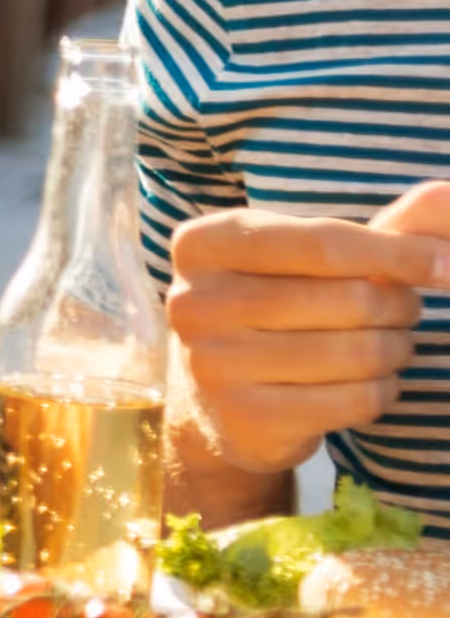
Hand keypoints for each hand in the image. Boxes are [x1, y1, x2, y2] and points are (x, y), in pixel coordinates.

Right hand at [166, 194, 449, 491]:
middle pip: (350, 299)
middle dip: (399, 306)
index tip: (447, 263)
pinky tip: (369, 385)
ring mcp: (212, 364)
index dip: (398, 253)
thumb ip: (382, 225)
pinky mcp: (244, 418)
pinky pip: (355, 401)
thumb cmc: (281, 305)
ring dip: (396, 350)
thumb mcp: (310, 255)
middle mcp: (194, 302)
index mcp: (204, 245)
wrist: (219, 401)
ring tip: (387, 347)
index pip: (324, 242)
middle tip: (399, 311)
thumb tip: (448, 199)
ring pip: (360, 352)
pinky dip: (383, 392)